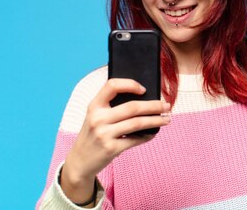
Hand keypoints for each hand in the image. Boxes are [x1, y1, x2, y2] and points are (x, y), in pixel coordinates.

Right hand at [60, 78, 170, 203]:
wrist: (79, 162)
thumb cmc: (92, 135)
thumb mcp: (95, 117)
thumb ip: (111, 108)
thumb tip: (144, 100)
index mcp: (94, 106)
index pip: (112, 86)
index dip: (130, 84)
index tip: (144, 89)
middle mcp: (98, 118)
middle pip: (133, 107)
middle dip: (154, 106)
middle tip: (167, 105)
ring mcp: (104, 134)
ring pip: (138, 123)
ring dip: (156, 120)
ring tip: (167, 119)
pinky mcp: (111, 149)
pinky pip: (136, 139)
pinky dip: (148, 135)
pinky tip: (154, 132)